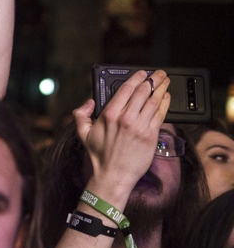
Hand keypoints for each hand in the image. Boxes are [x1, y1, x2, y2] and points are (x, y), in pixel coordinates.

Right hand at [74, 70, 170, 198]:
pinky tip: (167, 97)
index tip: (142, 73)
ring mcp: (140, 126)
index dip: (136, 78)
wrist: (113, 175)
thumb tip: (88, 102)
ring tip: (166, 81)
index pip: (126, 89)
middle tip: (159, 73)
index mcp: (109, 114)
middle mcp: (126, 118)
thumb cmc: (99, 156)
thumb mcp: (82, 133)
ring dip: (162, 88)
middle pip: (143, 92)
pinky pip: (161, 115)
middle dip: (153, 79)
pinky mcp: (150, 136)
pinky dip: (165, 103)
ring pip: (154, 101)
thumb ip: (81, 114)